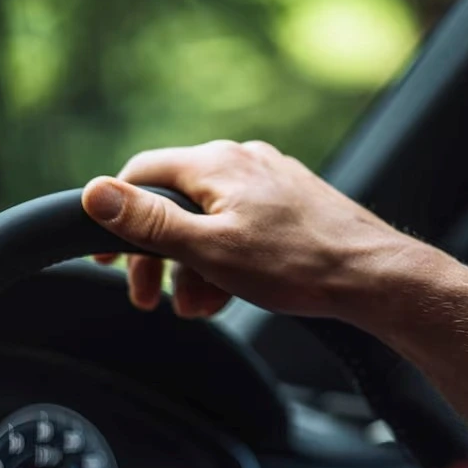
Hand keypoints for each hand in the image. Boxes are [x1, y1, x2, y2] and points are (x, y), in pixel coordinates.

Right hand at [81, 140, 416, 321]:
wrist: (372, 277)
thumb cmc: (296, 264)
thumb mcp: (209, 249)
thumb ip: (149, 222)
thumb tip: (94, 193)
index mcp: (215, 164)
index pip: (140, 175)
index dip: (115, 217)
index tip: (106, 260)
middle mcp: (241, 160)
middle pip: (174, 203)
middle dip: (157, 256)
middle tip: (149, 300)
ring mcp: (268, 179)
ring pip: (208, 221)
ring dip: (192, 267)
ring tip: (199, 307)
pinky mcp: (289, 202)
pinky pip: (239, 227)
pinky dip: (224, 260)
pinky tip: (229, 293)